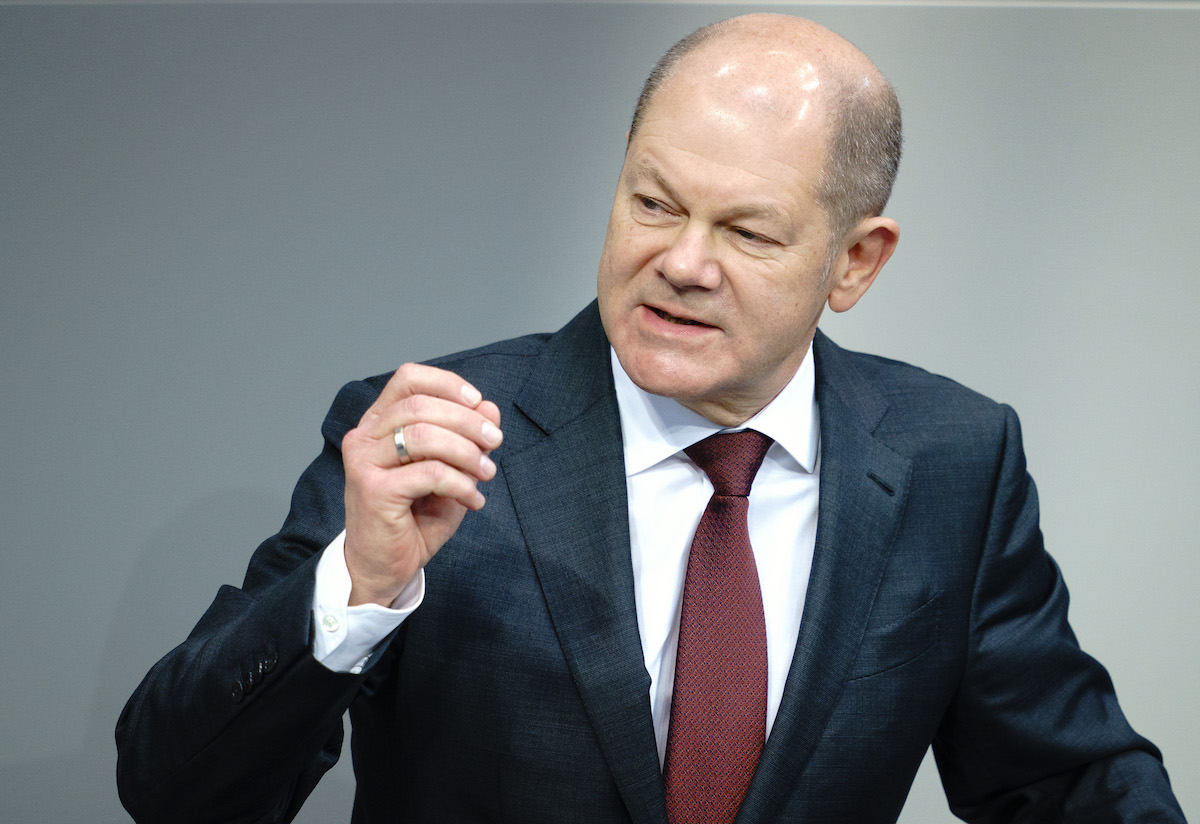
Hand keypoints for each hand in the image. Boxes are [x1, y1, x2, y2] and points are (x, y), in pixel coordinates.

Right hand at [341, 363, 502, 606]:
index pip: (408, 378)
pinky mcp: (373, 490)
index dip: (447, 384)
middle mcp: (364, 437)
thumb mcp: (451, 470)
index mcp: (378, 423)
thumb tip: (490, 407)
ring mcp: (364, 462)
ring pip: (424, 435)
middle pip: (420, 405)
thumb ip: (467, 437)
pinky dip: (460, 483)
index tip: (478, 403)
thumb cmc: (414, 517)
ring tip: (486, 473)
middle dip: (467, 420)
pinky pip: (429, 473)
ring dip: (467, 452)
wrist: (384, 566)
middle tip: (495, 441)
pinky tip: (473, 500)